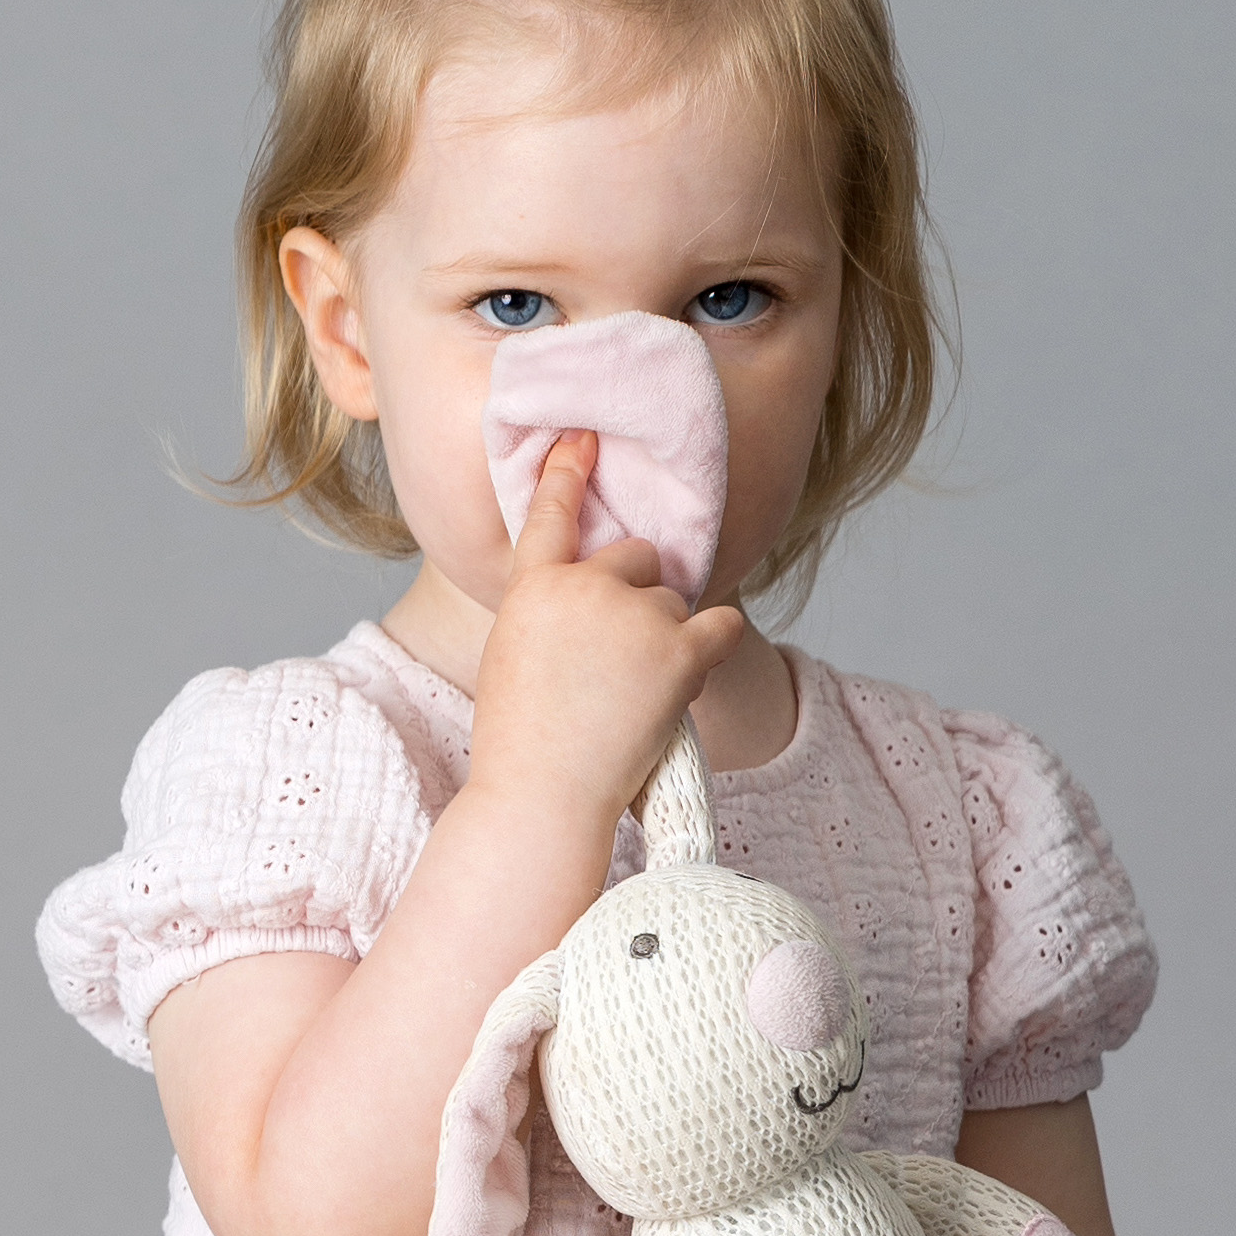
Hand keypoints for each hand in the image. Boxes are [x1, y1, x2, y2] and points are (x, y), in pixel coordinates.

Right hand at [468, 432, 744, 831]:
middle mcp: (582, 588)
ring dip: (670, 639)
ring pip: (675, 601)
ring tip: (635, 699)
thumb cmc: (523, 744)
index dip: (569, 473)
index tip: (582, 437)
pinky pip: (722, 626)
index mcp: (532, 589)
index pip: (552, 515)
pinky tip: (691, 675)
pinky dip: (715, 645)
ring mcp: (633, 615)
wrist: (543, 798)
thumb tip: (595, 599)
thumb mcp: (513, 659)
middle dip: (640, 599)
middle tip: (620, 666)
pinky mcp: (677, 649)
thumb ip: (549, 615)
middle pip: (636, 560)